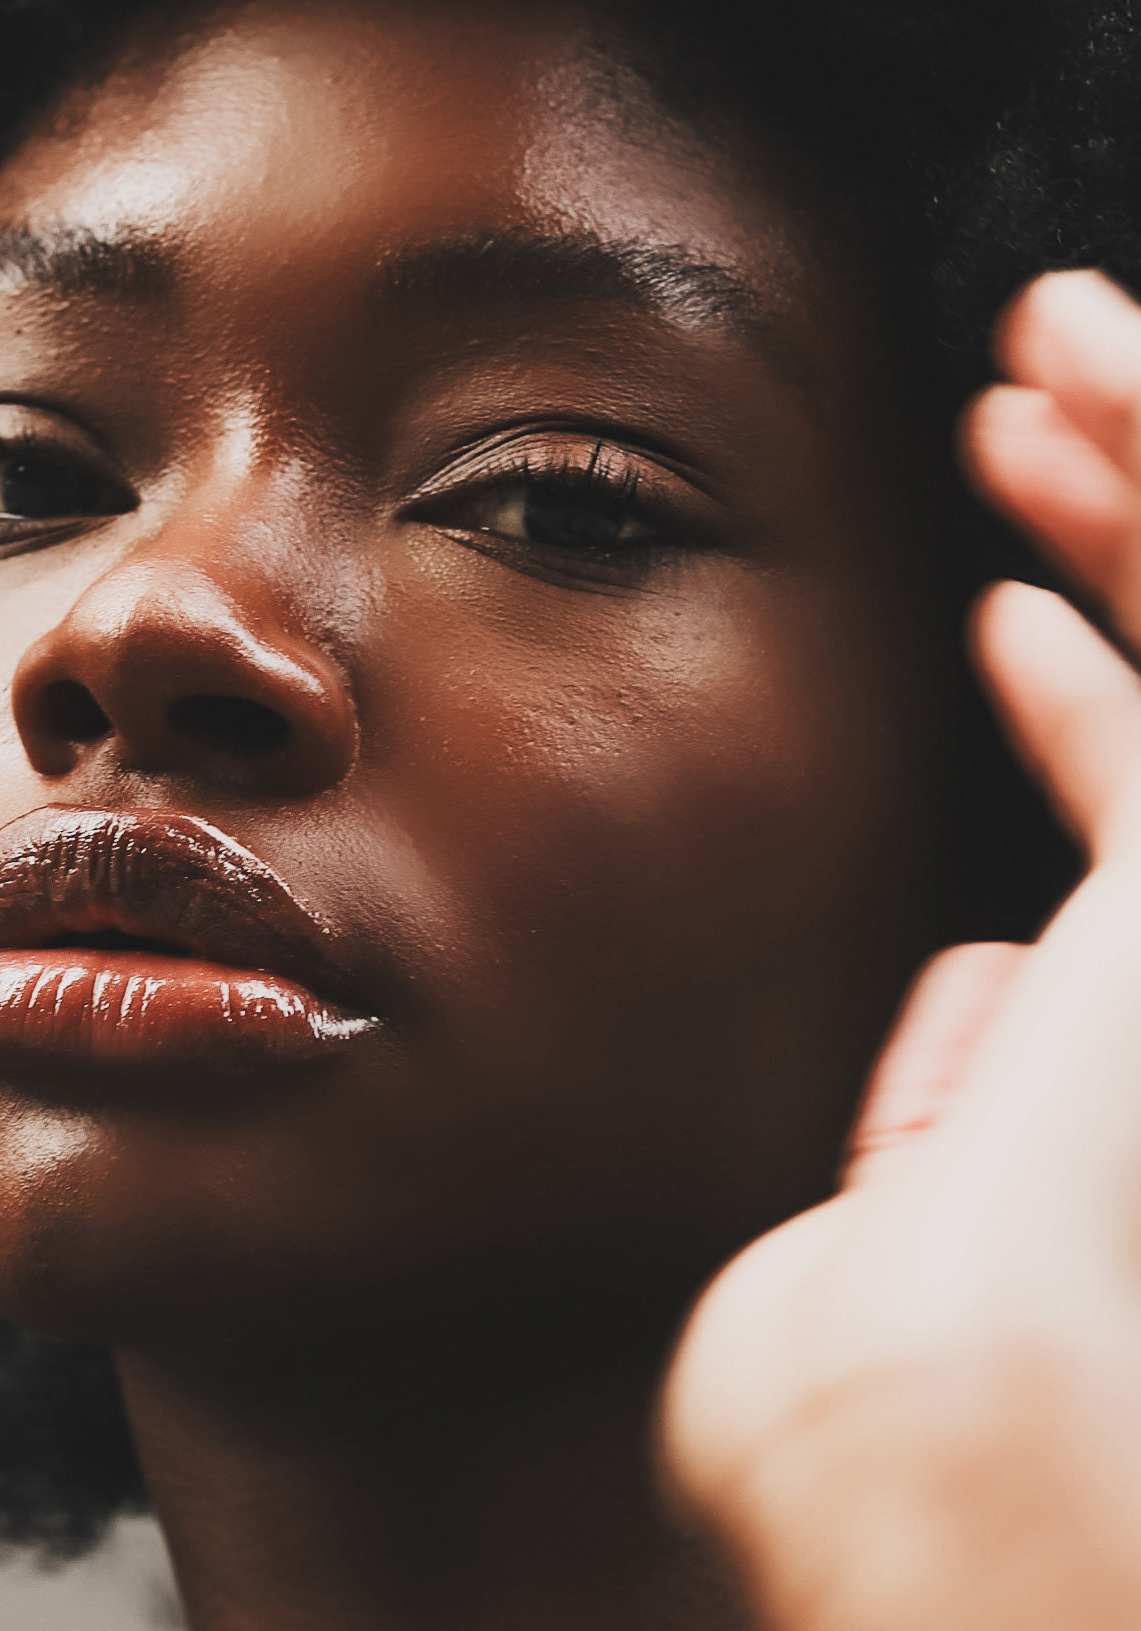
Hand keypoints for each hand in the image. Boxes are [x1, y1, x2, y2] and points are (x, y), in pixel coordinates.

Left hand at [660, 271, 1140, 1630]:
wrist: (962, 1512)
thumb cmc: (891, 1451)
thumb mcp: (875, 1257)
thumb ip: (946, 1113)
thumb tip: (973, 987)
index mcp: (1118, 1042)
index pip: (1136, 818)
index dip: (1089, 690)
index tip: (996, 600)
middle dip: (1124, 507)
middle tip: (1033, 380)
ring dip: (1134, 476)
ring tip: (1044, 350)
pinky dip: (1129, 556)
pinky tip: (1038, 489)